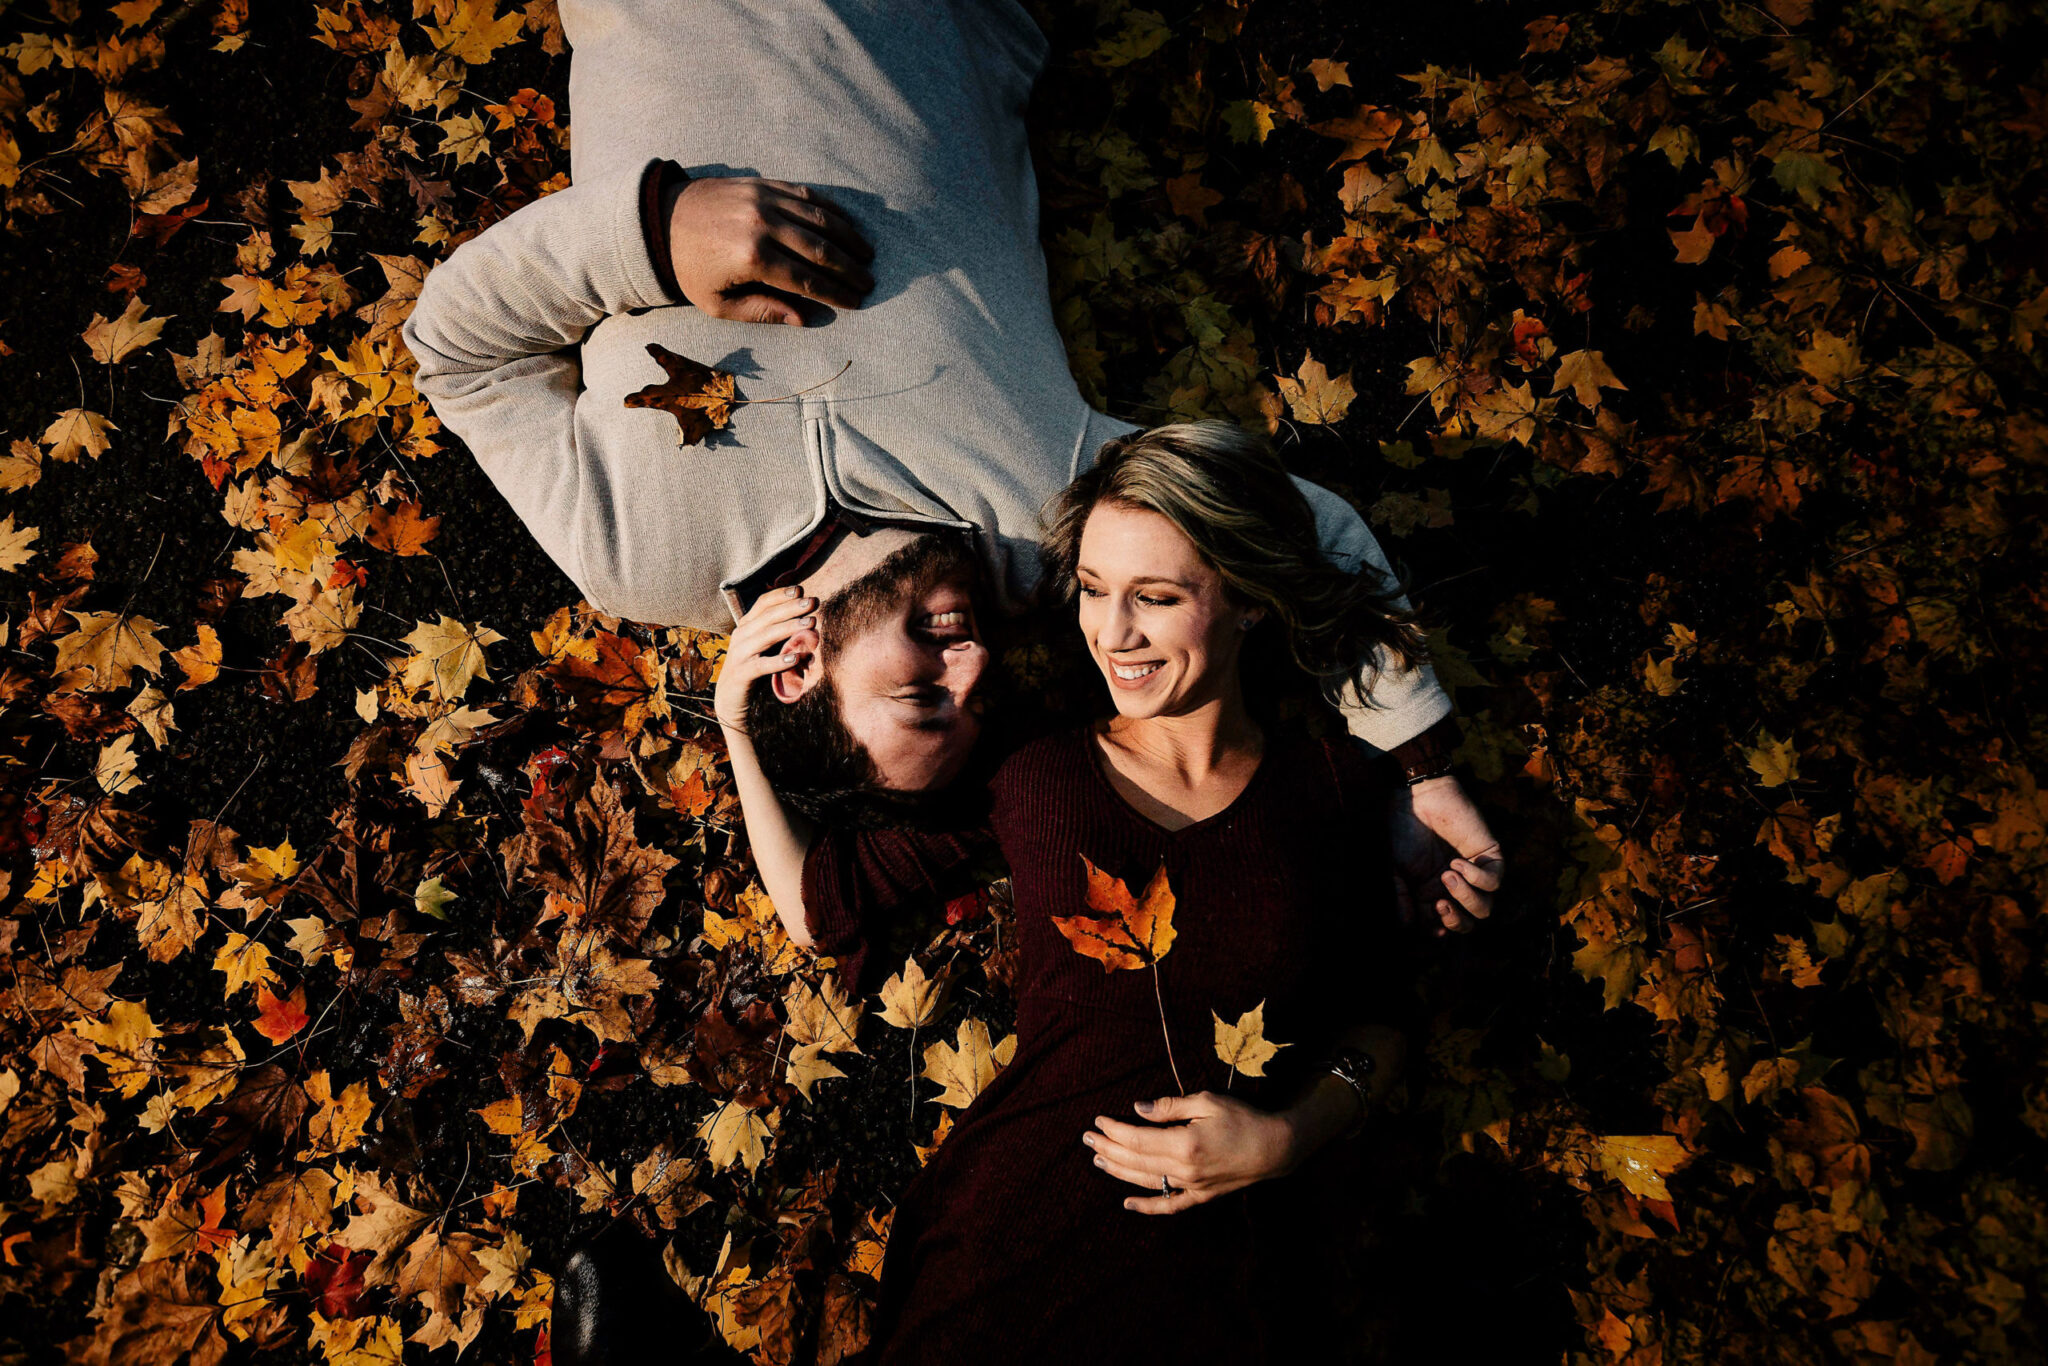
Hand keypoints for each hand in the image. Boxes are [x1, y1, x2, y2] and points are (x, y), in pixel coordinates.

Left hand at [667, 175, 874, 324]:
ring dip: (848, 237)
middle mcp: (763, 224)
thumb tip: (803, 318)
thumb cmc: (687, 268)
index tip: (856, 303)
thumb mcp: (717, 303)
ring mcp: (764, 199)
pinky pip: (806, 194)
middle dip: (849, 269)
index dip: (836, 294)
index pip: (807, 280)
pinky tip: (846, 223)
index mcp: (752, 258)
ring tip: (867, 255)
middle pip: (820, 249)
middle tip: (869, 282)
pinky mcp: (762, 183)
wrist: (658, 219)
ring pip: (820, 218)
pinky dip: (830, 208)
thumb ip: (761, 311)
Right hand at [711, 586, 817, 732]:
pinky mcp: (741, 674)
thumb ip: (780, 632)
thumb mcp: (765, 646)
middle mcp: (741, 636)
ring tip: (810, 623)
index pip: (763, 604)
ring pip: (765, 637)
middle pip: (767, 617)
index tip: (800, 589)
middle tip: (812, 602)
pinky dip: (778, 661)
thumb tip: (809, 618)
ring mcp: (739, 655)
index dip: (780, 595)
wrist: (731, 700)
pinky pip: (761, 666)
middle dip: (791, 608)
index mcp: (747, 626)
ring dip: (789, 628)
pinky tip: (795, 658)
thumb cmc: (754, 668)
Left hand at [1083, 1092, 1296, 1214]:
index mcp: (1184, 1144)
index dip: (1114, 1131)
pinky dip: (1146, 1206)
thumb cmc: (1243, 1119)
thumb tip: (1138, 1109)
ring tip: (1098, 1159)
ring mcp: (1192, 1187)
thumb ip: (1170, 1106)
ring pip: (1145, 1182)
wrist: (1275, 1148)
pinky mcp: (1201, 1196)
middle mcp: (1184, 1170)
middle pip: (1135, 1161)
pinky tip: (1127, 1203)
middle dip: (1108, 1148)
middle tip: (1087, 1138)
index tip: (1098, 1121)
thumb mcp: (1207, 1102)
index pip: (1137, 1139)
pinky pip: (1169, 1205)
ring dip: (1118, 1171)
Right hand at [1388, 774, 1504, 935]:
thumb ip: (1399, 897)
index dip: (1439, 931)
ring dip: (1466, 897)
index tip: (1431, 925)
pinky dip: (1477, 877)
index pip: (1442, 926)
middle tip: (1440, 904)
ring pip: (1485, 908)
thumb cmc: (1400, 830)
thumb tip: (1408, 926)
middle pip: (1469, 923)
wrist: (1415, 797)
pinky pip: (1494, 881)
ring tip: (1447, 874)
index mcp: (1431, 893)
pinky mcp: (1488, 856)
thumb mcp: (1393, 868)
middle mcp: (1454, 887)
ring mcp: (1473, 873)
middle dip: (1457, 922)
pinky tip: (1458, 862)